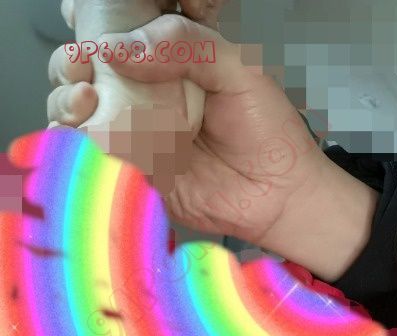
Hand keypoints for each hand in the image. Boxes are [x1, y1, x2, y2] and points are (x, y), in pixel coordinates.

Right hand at [47, 1, 329, 246]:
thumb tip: (119, 48)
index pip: (117, 36)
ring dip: (65, 103)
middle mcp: (147, 97)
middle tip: (84, 67)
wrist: (280, 196)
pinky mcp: (134, 171)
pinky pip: (93, 159)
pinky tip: (88, 138)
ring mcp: (137, 135)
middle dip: (70, 66)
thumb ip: (188, 46)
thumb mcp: (239, 72)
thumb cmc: (270, 134)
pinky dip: (78, 148)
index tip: (86, 28)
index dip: (92, 29)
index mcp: (171, 63)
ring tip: (86, 101)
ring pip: (77, 114)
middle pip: (83, 72)